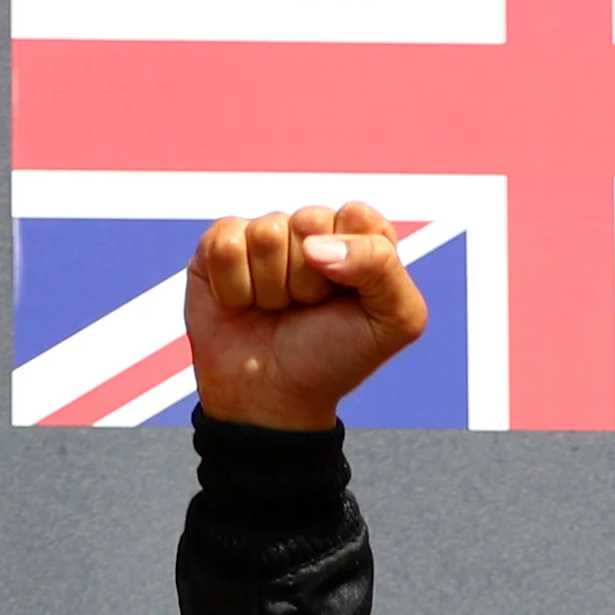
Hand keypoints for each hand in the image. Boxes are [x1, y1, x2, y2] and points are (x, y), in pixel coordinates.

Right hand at [184, 201, 428, 430]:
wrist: (270, 398)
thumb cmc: (334, 358)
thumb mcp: (394, 320)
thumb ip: (383, 265)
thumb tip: (313, 245)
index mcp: (359, 240)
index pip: (357, 216)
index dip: (352, 260)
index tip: (347, 296)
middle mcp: (311, 232)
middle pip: (309, 221)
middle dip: (309, 279)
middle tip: (307, 309)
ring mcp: (264, 236)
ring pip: (267, 234)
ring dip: (272, 288)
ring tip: (275, 310)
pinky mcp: (220, 246)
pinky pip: (226, 245)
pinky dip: (235, 288)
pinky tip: (242, 305)